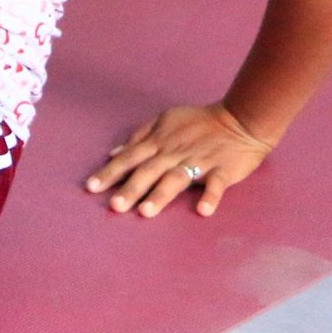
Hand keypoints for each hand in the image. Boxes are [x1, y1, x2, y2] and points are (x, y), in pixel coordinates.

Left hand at [84, 103, 275, 219]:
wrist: (240, 120)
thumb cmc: (199, 122)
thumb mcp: (164, 121)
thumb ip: (139, 136)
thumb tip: (113, 152)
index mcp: (160, 141)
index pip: (130, 157)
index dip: (111, 172)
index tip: (91, 187)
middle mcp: (175, 152)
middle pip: (149, 171)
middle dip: (130, 188)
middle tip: (114, 206)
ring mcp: (199, 161)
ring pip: (177, 179)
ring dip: (161, 195)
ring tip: (145, 211)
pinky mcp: (222, 170)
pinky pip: (216, 184)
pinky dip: (210, 196)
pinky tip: (203, 210)